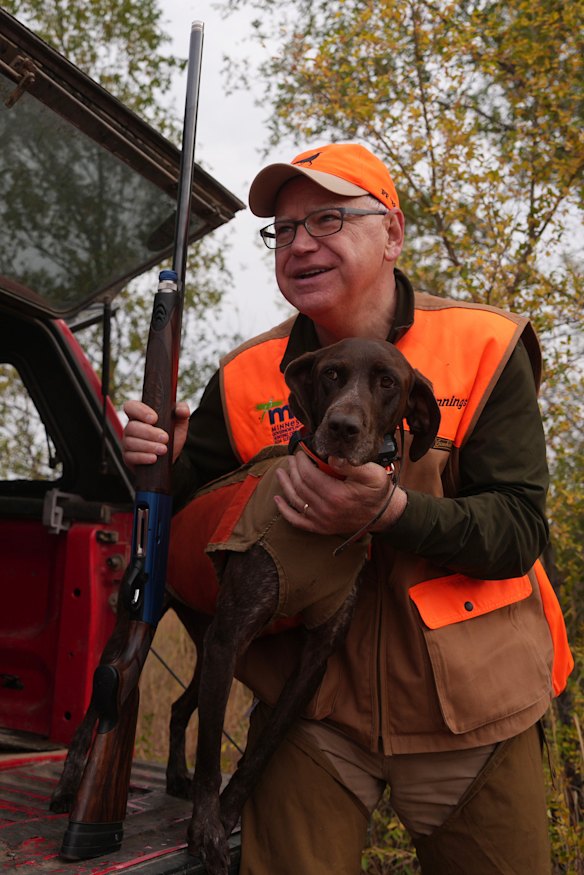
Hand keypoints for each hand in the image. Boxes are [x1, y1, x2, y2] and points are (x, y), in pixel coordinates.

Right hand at [122, 399, 190, 467]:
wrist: (170, 456)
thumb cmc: (171, 435)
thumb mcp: (179, 422)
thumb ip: (182, 411)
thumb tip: (182, 410)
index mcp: (140, 415)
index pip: (131, 406)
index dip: (140, 411)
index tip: (155, 418)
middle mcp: (131, 428)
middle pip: (132, 427)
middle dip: (149, 433)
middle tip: (165, 438)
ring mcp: (127, 443)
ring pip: (130, 442)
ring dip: (148, 446)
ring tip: (163, 449)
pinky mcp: (128, 457)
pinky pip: (131, 457)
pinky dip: (143, 457)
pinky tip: (154, 458)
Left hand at [274, 451, 406, 535]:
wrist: (383, 515)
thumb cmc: (377, 492)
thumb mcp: (372, 474)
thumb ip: (351, 465)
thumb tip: (332, 458)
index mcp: (335, 495)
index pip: (309, 474)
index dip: (301, 462)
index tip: (300, 453)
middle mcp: (325, 510)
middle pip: (300, 485)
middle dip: (293, 469)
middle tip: (291, 458)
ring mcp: (321, 520)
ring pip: (295, 500)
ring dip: (285, 485)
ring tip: (280, 472)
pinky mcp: (320, 528)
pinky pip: (297, 521)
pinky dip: (285, 510)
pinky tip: (278, 500)